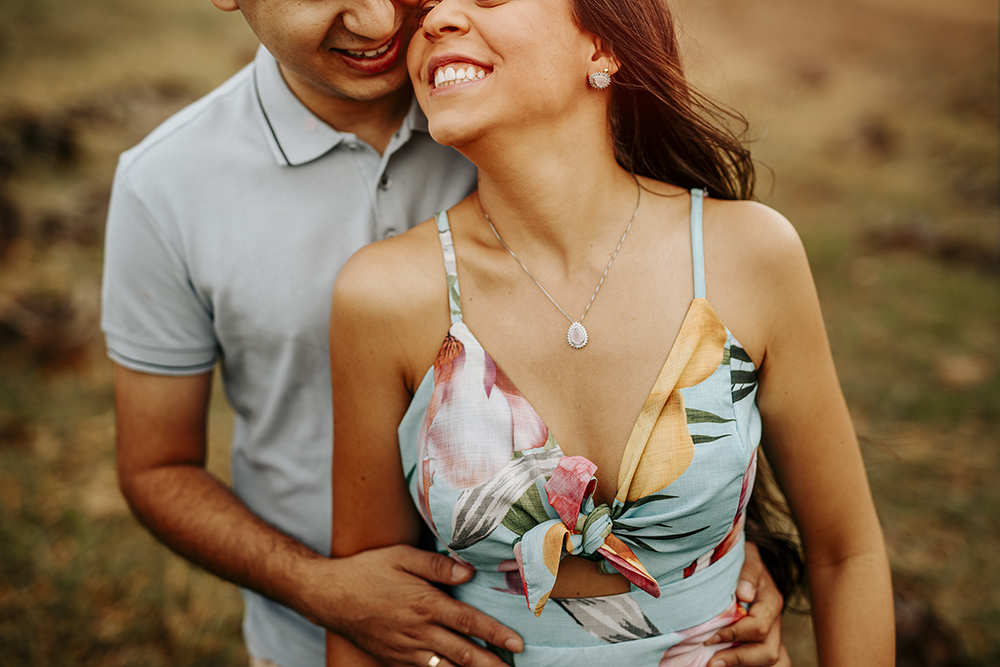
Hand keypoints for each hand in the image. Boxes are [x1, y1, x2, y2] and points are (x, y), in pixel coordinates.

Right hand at [314, 544, 522, 666]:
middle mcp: (418, 632)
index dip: (495, 634)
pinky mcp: (395, 660)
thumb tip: (469, 571)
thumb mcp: (402, 557)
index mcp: (425, 604)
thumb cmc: (368, 570)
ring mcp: (406, 650)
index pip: (468, 623)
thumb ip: (437, 565)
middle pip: (463, 654)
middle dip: (492, 665)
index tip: (517, 643)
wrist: (329, 596)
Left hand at [706, 542, 789, 666]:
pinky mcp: (761, 644)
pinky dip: (747, 665)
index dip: (734, 634)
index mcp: (770, 601)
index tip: (710, 637)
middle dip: (738, 658)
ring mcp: (771, 635)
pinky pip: (768, 662)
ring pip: (772, 661)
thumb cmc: (740, 560)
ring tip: (716, 664)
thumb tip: (744, 594)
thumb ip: (747, 571)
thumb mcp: (746, 557)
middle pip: (768, 651)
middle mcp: (774, 622)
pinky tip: (727, 663)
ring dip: (744, 664)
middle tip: (712, 661)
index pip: (758, 627)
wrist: (742, 562)